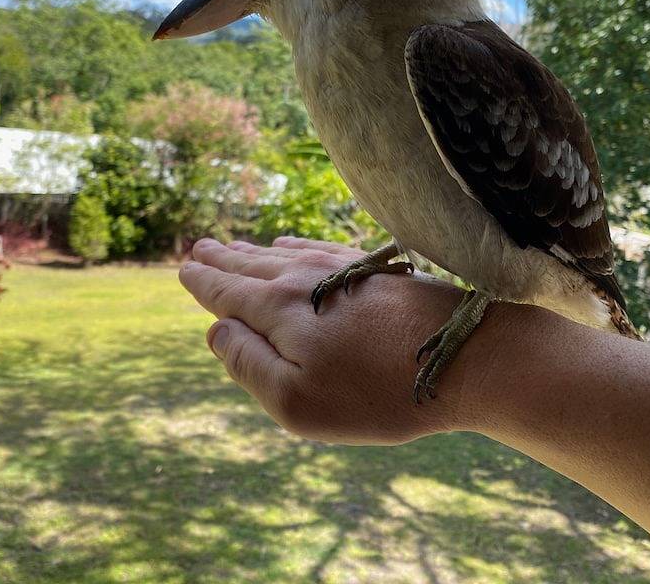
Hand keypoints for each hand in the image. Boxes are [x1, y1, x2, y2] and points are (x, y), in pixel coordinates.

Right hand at [179, 236, 504, 443]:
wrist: (464, 357)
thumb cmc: (376, 392)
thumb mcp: (296, 402)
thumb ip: (248, 365)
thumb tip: (216, 331)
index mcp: (278, 309)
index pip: (227, 292)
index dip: (203, 282)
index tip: (185, 268)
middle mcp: (305, 279)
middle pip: (252, 266)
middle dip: (223, 259)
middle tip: (199, 249)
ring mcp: (342, 270)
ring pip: (283, 255)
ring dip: (254, 252)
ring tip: (234, 248)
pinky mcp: (374, 272)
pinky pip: (318, 250)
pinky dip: (294, 247)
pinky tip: (291, 246)